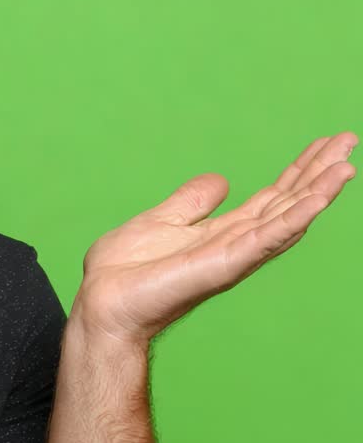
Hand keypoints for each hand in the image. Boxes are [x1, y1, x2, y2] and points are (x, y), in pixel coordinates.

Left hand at [73, 131, 356, 346]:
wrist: (103, 302)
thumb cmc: (124, 271)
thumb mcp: (161, 220)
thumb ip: (193, 202)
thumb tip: (221, 181)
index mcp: (223, 233)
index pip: (272, 198)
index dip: (299, 172)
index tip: (325, 145)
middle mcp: (236, 245)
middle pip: (288, 203)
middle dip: (319, 174)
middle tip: (348, 140)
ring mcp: (233, 256)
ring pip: (287, 219)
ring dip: (318, 192)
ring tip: (346, 164)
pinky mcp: (223, 264)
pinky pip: (266, 238)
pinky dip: (294, 217)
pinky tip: (318, 198)